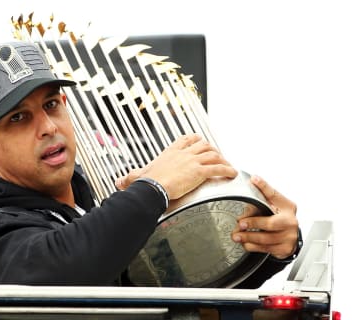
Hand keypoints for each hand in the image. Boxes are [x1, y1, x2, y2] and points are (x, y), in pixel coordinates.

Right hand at [114, 134, 237, 199]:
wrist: (152, 188)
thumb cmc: (146, 183)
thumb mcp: (137, 177)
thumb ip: (129, 178)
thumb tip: (118, 182)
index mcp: (170, 153)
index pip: (185, 139)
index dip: (194, 139)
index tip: (199, 141)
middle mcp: (183, 154)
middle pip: (202, 144)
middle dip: (212, 149)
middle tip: (217, 156)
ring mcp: (192, 161)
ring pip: (213, 154)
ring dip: (222, 159)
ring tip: (227, 165)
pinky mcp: (199, 171)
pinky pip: (218, 168)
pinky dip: (227, 170)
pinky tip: (232, 173)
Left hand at [231, 175, 298, 259]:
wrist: (290, 235)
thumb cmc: (279, 217)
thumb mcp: (273, 204)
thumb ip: (261, 196)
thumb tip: (252, 181)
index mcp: (288, 207)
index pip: (274, 194)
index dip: (263, 187)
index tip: (254, 179)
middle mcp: (290, 221)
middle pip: (270, 223)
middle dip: (253, 223)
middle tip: (240, 223)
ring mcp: (289, 237)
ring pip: (265, 239)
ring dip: (248, 237)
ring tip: (236, 236)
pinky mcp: (284, 249)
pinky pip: (265, 249)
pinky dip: (252, 246)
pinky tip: (245, 243)